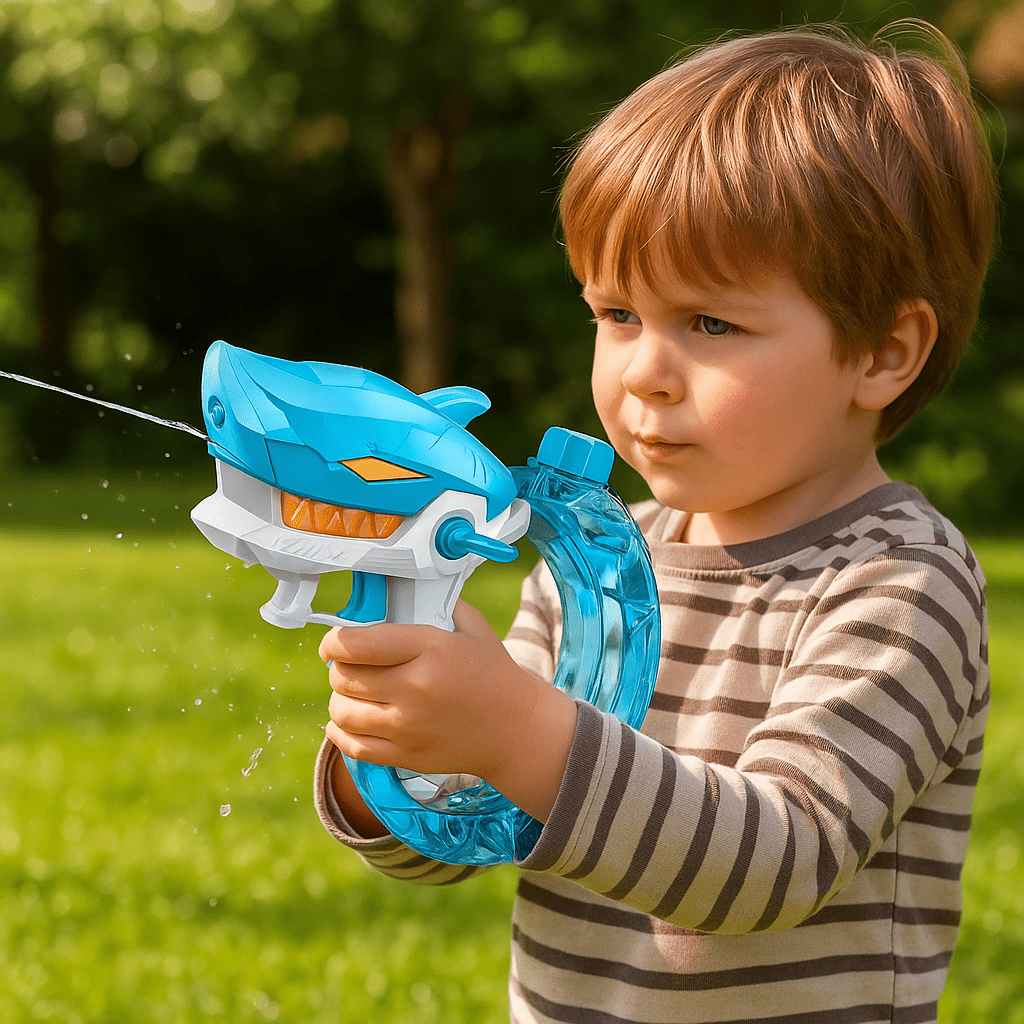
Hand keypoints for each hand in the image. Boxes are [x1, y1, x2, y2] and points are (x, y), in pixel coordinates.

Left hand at [320, 601, 576, 821]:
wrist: (517, 728)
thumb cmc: (491, 671)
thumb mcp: (470, 625)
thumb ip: (434, 602)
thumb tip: (392, 588)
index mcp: (429, 649)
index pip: (355, 644)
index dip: (333, 642)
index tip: (334, 643)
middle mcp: (415, 688)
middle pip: (344, 677)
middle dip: (338, 668)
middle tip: (348, 665)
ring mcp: (409, 727)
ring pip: (342, 712)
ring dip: (340, 699)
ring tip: (353, 692)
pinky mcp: (406, 756)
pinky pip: (353, 746)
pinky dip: (341, 732)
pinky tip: (351, 720)